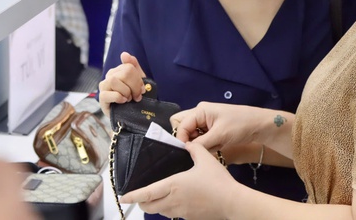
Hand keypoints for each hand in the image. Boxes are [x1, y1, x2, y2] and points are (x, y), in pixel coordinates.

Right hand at [98, 51, 146, 115]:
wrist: (133, 117)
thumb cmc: (135, 98)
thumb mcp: (139, 81)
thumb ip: (134, 66)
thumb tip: (124, 54)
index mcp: (118, 71)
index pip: (129, 67)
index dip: (138, 79)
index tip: (142, 89)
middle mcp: (109, 77)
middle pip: (123, 73)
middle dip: (134, 86)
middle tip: (136, 96)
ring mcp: (104, 87)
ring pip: (114, 80)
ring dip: (126, 92)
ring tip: (128, 99)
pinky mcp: (101, 99)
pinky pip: (107, 94)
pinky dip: (118, 97)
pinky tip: (123, 102)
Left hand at [120, 142, 237, 219]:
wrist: (232, 203)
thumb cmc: (217, 180)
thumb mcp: (205, 159)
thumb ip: (194, 149)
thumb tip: (188, 144)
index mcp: (173, 185)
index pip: (147, 193)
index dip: (133, 196)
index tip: (123, 197)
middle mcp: (173, 201)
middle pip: (149, 206)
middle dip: (141, 203)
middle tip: (139, 197)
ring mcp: (181, 212)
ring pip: (161, 212)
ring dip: (155, 206)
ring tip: (155, 199)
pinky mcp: (190, 218)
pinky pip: (174, 215)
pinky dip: (169, 209)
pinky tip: (176, 202)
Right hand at [171, 102, 278, 150]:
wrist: (260, 126)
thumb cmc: (240, 126)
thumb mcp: (220, 135)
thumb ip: (201, 143)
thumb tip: (186, 149)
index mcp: (200, 110)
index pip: (180, 124)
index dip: (181, 138)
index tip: (187, 151)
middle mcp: (200, 114)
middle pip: (182, 125)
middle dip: (186, 138)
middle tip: (195, 148)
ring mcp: (206, 121)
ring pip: (191, 133)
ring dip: (195, 142)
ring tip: (207, 148)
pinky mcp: (211, 129)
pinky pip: (200, 137)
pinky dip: (203, 143)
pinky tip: (213, 147)